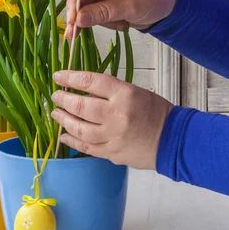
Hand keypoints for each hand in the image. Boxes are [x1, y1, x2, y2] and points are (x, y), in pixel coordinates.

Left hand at [51, 71, 172, 169]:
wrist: (173, 139)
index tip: (58, 76)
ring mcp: (113, 136)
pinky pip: (86, 147)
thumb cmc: (154, 112)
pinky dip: (72, 141)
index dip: (70, 78)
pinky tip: (63, 135)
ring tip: (56, 114)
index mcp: (124, 94)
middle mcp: (117, 115)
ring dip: (64, 120)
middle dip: (63, 100)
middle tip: (55, 96)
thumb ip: (108, 91)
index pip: (90, 81)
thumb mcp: (134, 92)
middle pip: (80, 106)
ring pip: (79, 129)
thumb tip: (80, 89)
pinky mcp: (112, 153)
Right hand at [64, 0, 176, 38]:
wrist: (170, 6)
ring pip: (87, 7)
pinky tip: (121, 23)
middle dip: (81, 15)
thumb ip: (104, 12)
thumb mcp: (131, 6)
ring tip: (121, 23)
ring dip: (99, 20)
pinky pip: (95, 13)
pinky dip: (105, 22)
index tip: (73, 18)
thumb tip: (79, 20)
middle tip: (74, 34)